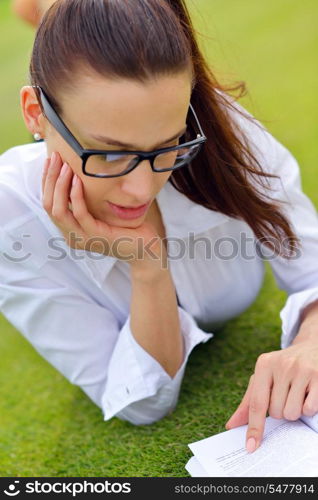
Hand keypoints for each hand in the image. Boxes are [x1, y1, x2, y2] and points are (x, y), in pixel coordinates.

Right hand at [41, 152, 165, 268]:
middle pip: (48, 205)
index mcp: (70, 229)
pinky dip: (76, 196)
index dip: (46, 181)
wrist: (146, 249)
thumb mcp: (102, 211)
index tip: (50, 161)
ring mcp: (82, 238)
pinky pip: (80, 214)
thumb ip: (89, 200)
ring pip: (58, 210)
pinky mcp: (96, 236)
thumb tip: (82, 171)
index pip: (48, 203)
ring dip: (59, 185)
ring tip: (65, 166)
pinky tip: (78, 180)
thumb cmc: (127, 228)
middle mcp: (71, 235)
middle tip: (54, 157)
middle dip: (49, 179)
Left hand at [224, 340, 317, 452]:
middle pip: (276, 412)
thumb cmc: (283, 368)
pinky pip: (309, 409)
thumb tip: (232, 425)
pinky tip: (309, 393)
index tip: (251, 446)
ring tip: (297, 394)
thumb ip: (248, 401)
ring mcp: (301, 370)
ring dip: (295, 410)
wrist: (311, 347)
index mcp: (264, 364)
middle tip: (286, 395)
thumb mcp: (263, 377)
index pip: (256, 403)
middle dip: (281, 410)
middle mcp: (281, 365)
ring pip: (292, 413)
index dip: (254, 427)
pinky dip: (308, 408)